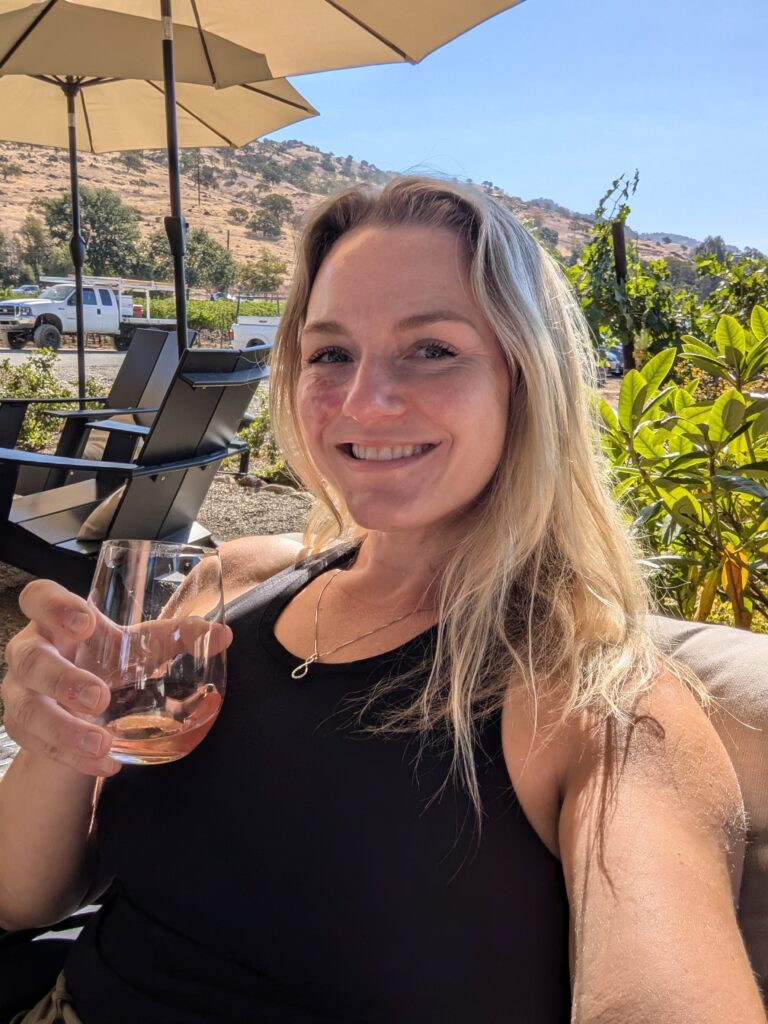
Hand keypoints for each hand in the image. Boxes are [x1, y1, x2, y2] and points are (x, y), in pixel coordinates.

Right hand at [2, 579, 231, 777]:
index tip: (85, 623)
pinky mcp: (23, 728)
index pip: (39, 597)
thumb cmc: (104, 659)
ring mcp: (21, 692)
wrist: (78, 702)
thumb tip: (224, 635)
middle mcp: (31, 651)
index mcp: (56, 619)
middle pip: (29, 658)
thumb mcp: (137, 646)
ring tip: (102, 742)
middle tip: (98, 697)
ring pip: (26, 709)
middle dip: (62, 678)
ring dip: (64, 729)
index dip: (56, 606)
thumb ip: (175, 637)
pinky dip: (71, 757)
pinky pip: (38, 745)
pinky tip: (103, 763)